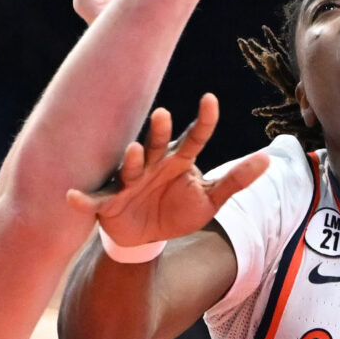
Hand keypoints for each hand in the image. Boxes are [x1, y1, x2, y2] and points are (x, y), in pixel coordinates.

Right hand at [66, 95, 269, 249]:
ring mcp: (129, 181)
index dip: (203, 120)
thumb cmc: (177, 210)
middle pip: (158, 144)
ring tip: (133, 151)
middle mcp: (153, 164)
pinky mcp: (109, 202)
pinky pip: (95, 200)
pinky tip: (71, 196)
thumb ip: (236, 179)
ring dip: (130, 159)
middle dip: (158, 131)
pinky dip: (83, 199)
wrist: (147, 238)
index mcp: (178, 160)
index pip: (194, 136)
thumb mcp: (211, 199)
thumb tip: (268, 160)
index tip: (211, 100)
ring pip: (129, 167)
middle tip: (163, 114)